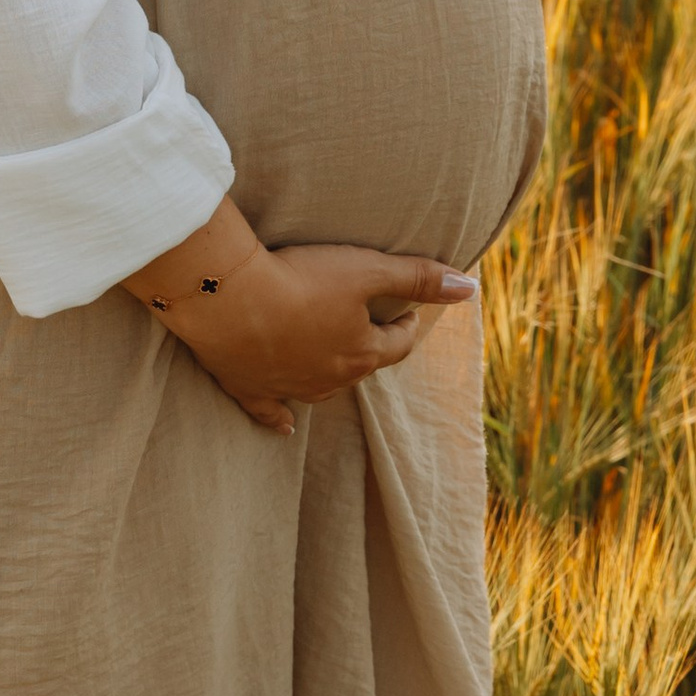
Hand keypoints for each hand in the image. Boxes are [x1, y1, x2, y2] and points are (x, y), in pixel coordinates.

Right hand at [122, 200, 475, 436]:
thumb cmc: (300, 279)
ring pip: (321, 387)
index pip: (398, 343)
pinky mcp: (249, 389)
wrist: (227, 297)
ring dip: (330, 372)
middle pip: (361, 365)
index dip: (407, 322)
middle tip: (367, 322)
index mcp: (362, 353)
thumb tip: (468, 287)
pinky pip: (270, 412)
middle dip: (369, 345)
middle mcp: (331, 379)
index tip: (408, 309)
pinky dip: (279, 417)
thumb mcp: (367, 269)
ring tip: (331, 353)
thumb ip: (418, 278)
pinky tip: (285, 426)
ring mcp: (289, 389)